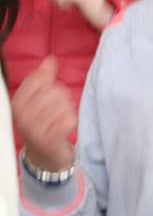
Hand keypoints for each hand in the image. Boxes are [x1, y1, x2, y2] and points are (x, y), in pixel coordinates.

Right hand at [12, 57, 74, 171]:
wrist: (44, 155)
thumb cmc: (42, 123)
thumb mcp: (37, 99)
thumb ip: (43, 78)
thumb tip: (50, 60)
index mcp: (17, 103)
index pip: (40, 79)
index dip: (50, 84)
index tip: (47, 96)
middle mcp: (22, 115)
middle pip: (56, 91)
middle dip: (62, 99)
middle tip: (55, 111)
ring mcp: (34, 128)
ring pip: (65, 104)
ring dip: (67, 110)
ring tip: (59, 120)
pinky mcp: (49, 140)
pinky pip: (70, 120)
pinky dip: (72, 121)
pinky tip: (64, 128)